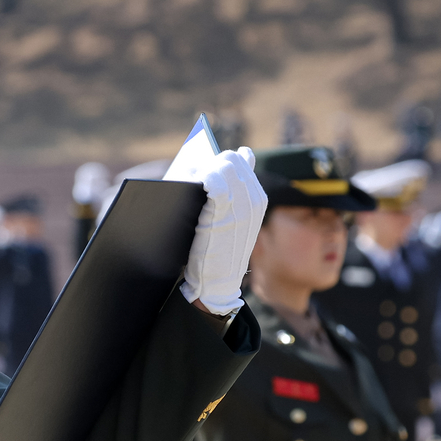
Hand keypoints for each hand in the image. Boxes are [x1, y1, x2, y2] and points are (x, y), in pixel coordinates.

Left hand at [163, 145, 266, 316]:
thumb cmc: (215, 251)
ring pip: (222, 168)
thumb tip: (231, 156)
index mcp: (257, 197)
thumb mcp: (228, 218)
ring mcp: (244, 206)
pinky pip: (215, 184)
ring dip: (200, 167)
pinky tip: (187, 183)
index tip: (198, 163)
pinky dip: (200, 179)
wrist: (217, 283)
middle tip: (186, 169)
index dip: (217, 158)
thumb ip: (229, 192)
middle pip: (230, 160)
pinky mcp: (227, 214)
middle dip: (207, 159)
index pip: (241, 160)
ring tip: (183, 176)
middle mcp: (255, 198)